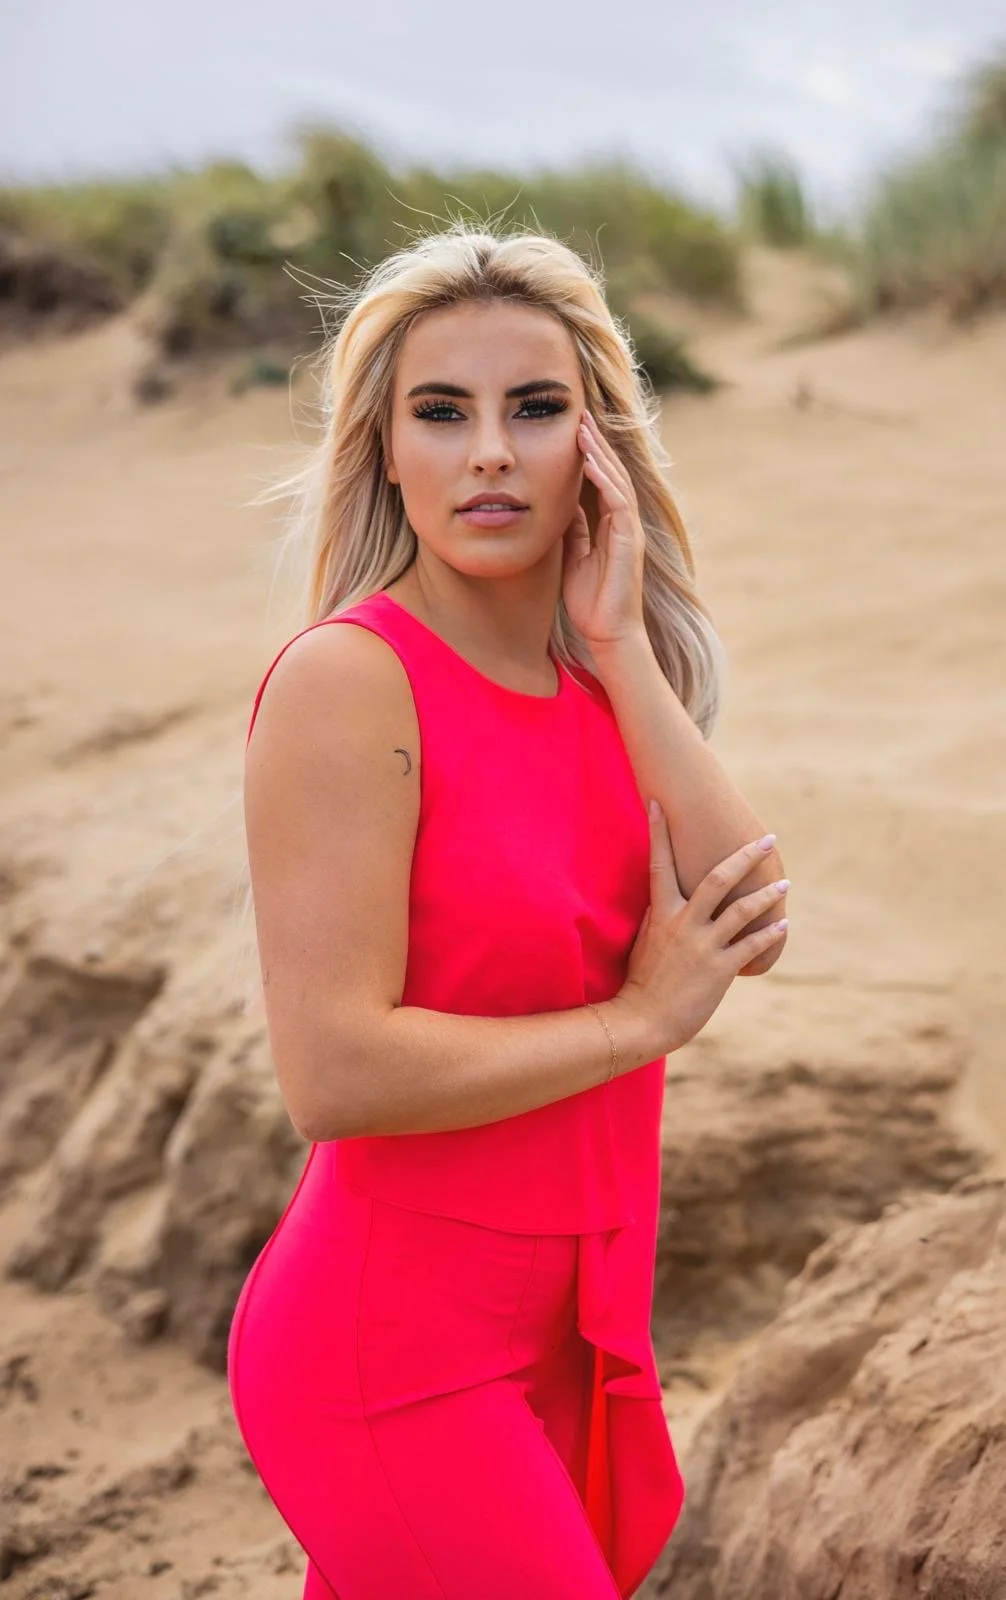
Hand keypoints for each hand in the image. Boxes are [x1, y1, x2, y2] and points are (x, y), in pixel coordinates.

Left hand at [561, 408, 646, 650]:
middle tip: (580, 416)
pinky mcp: (630, 541)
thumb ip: (575, 532)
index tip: (573, 432)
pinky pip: (618, 503)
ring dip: (600, 455)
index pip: (603, 481)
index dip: (590, 456)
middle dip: (596, 444)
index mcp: (611, 527)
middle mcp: (624, 524)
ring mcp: (630, 531)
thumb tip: (565, 508)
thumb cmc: (592, 603)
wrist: (608, 634)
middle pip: (613, 474)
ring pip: (617, 482)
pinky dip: (605, 481)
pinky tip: (591, 463)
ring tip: (584, 430)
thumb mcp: (575, 558)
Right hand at [616, 803, 788, 1058]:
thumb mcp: (645, 941)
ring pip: (743, 910)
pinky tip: (784, 924)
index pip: (660, 864)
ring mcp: (703, 946)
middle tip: (768, 839)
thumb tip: (668, 897)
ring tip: (785, 883)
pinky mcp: (720, 969)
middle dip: (746, 856)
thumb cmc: (642, 981)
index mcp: (661, 913)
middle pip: (719, 878)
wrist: (642, 1020)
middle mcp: (684, 923)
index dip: (660, 833)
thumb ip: (660, 916)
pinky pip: (752, 945)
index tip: (660, 803)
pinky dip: (770, 933)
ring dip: (768, 894)